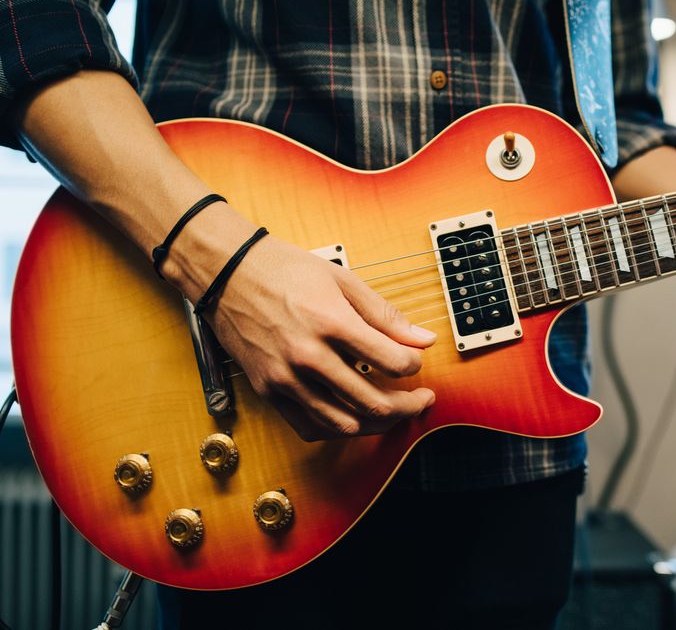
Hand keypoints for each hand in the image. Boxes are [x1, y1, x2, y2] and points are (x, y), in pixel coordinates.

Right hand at [205, 235, 436, 439]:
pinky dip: (339, 428)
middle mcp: (308, 356)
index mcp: (331, 323)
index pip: (392, 361)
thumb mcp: (342, 280)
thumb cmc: (284, 271)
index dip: (414, 365)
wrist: (227, 274)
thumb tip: (423, 339)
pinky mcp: (269, 391)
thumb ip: (385, 315)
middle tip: (421, 398)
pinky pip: (311, 427)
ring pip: (345, 424)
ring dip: (378, 422)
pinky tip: (354, 417)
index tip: (416, 362)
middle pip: (374, 401)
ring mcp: (286, 378)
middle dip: (408, 405)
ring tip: (393, 410)